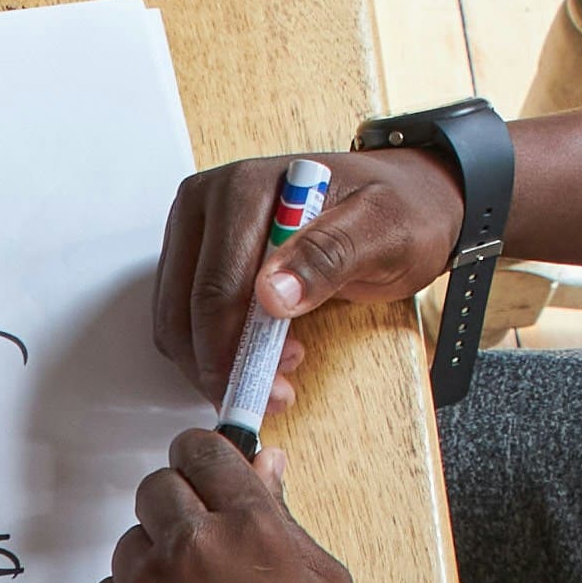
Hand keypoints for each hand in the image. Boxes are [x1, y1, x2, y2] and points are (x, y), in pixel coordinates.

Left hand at [82, 428, 361, 582]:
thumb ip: (283, 515)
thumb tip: (265, 463)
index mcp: (249, 527)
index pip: (202, 450)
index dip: (202, 461)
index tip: (203, 474)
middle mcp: (189, 549)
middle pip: (157, 488)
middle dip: (179, 510)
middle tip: (204, 555)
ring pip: (131, 545)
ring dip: (157, 566)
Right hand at [147, 146, 461, 420]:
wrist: (403, 202)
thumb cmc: (397, 211)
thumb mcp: (384, 231)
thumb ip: (331, 254)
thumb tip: (271, 294)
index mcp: (244, 188)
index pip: (217, 285)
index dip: (234, 348)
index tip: (269, 387)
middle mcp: (209, 202)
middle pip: (187, 306)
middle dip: (223, 364)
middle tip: (273, 394)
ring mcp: (199, 229)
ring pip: (178, 319)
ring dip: (215, 363)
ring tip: (276, 375)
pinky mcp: (200, 257)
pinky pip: (185, 318)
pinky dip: (213, 350)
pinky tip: (262, 355)